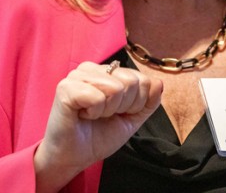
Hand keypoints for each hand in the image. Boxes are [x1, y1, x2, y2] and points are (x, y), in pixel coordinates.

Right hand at [33, 61, 162, 192]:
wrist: (74, 157)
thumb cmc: (98, 136)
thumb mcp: (130, 119)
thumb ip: (147, 102)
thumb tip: (159, 82)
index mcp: (107, 72)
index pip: (141, 79)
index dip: (135, 103)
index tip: (117, 114)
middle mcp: (92, 68)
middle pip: (130, 81)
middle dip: (123, 107)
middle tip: (103, 115)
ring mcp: (77, 75)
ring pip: (115, 88)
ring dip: (108, 110)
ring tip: (93, 115)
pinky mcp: (66, 88)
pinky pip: (98, 97)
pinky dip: (94, 113)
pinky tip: (82, 115)